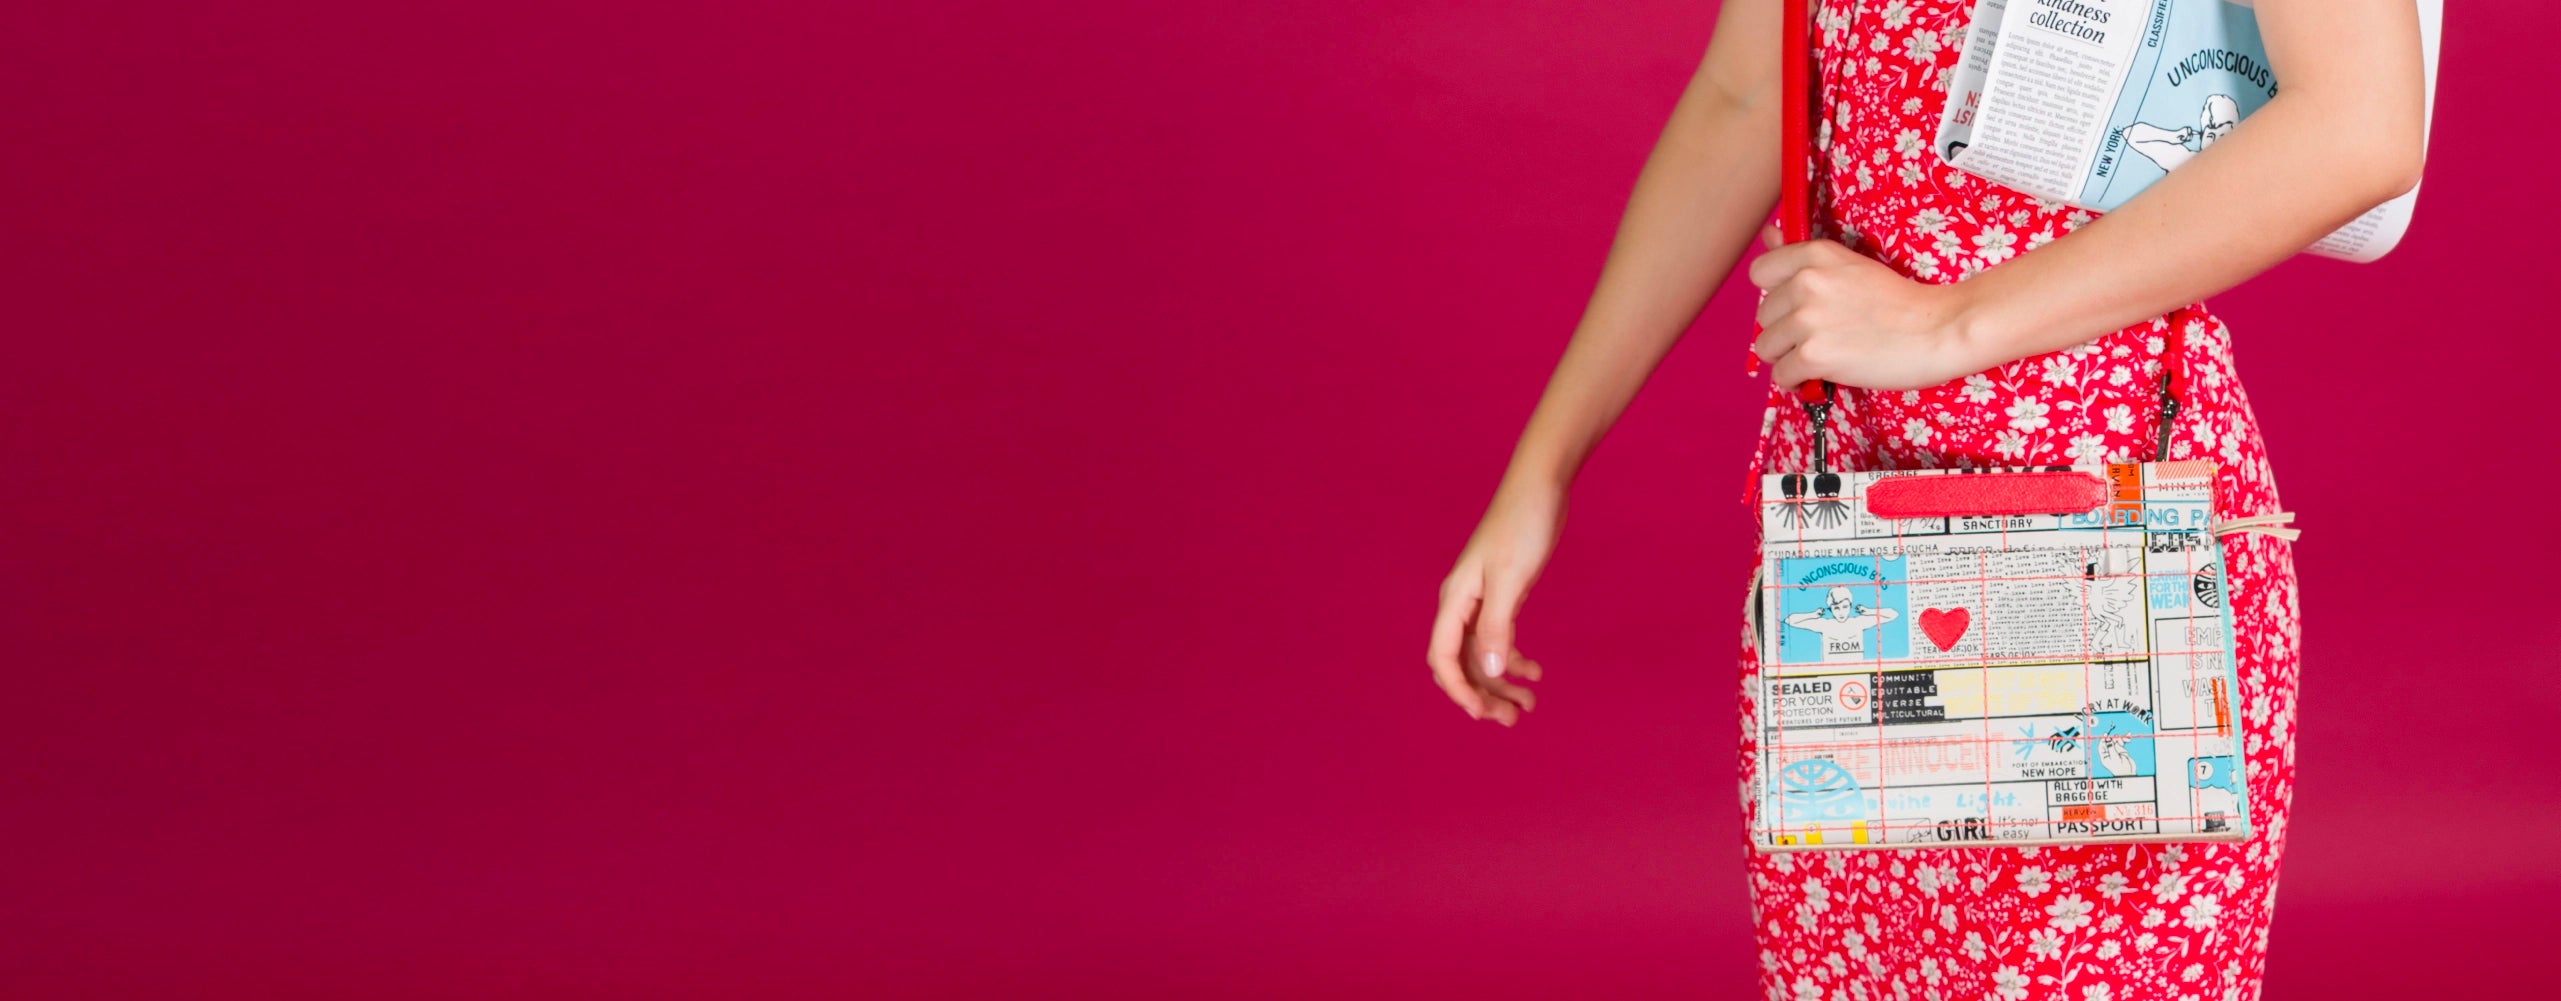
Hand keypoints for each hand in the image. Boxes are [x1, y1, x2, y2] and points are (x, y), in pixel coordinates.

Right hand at [1426, 481, 1558, 725]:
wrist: (1540, 487)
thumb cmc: (1522, 526)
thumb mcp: (1510, 579)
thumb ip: (1498, 626)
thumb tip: (1491, 670)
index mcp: (1455, 600)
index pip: (1444, 658)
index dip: (1459, 691)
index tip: (1484, 714)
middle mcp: (1462, 605)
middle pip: (1462, 664)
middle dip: (1483, 694)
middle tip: (1513, 718)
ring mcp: (1481, 602)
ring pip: (1482, 656)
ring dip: (1500, 683)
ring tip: (1528, 705)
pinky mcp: (1502, 597)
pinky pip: (1499, 640)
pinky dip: (1515, 661)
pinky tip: (1535, 672)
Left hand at [1748, 227, 1983, 391]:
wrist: (1938, 330)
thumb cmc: (1899, 302)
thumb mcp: (1849, 265)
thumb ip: (1800, 254)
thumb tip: (1768, 234)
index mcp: (1814, 256)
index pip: (1759, 272)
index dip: (1776, 294)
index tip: (1797, 305)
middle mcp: (1805, 283)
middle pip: (1763, 316)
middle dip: (1785, 331)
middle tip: (1823, 335)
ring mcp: (1807, 320)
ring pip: (1766, 348)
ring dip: (1789, 358)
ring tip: (1822, 356)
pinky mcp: (1814, 355)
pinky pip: (1781, 376)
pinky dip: (1798, 382)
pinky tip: (1822, 375)